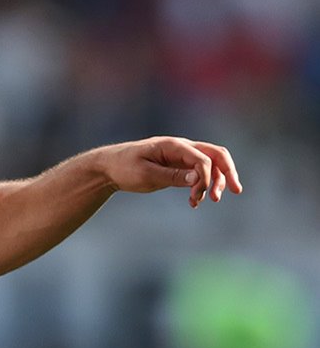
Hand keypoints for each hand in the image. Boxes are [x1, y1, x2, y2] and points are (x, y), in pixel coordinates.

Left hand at [103, 137, 242, 208]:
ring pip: (211, 164)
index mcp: (174, 146)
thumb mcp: (146, 175)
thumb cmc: (125, 168)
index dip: (206, 178)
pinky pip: (199, 173)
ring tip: (211, 200)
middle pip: (216, 154)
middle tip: (236, 191)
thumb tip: (197, 179)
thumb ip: (172, 176)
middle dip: (228, 173)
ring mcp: (182, 156)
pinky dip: (202, 185)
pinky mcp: (179, 167)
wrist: (110, 167)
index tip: (196, 197)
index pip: (202, 159)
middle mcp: (182, 148)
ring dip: (216, 181)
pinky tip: (194, 201)